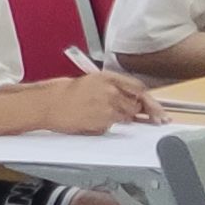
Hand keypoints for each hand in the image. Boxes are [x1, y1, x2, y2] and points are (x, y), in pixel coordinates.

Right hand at [25, 70, 160, 132]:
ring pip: (127, 117)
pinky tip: (94, 120)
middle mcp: (110, 92)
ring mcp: (107, 108)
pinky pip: (112, 127)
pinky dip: (108, 126)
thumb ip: (114, 88)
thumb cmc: (64, 93)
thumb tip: (133, 99)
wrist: (48, 103)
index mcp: (108, 78)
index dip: (150, 100)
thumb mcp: (92, 82)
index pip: (139, 88)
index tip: (156, 109)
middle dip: (140, 112)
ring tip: (103, 115)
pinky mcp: (101, 123)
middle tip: (143, 118)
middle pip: (137, 104)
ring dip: (123, 118)